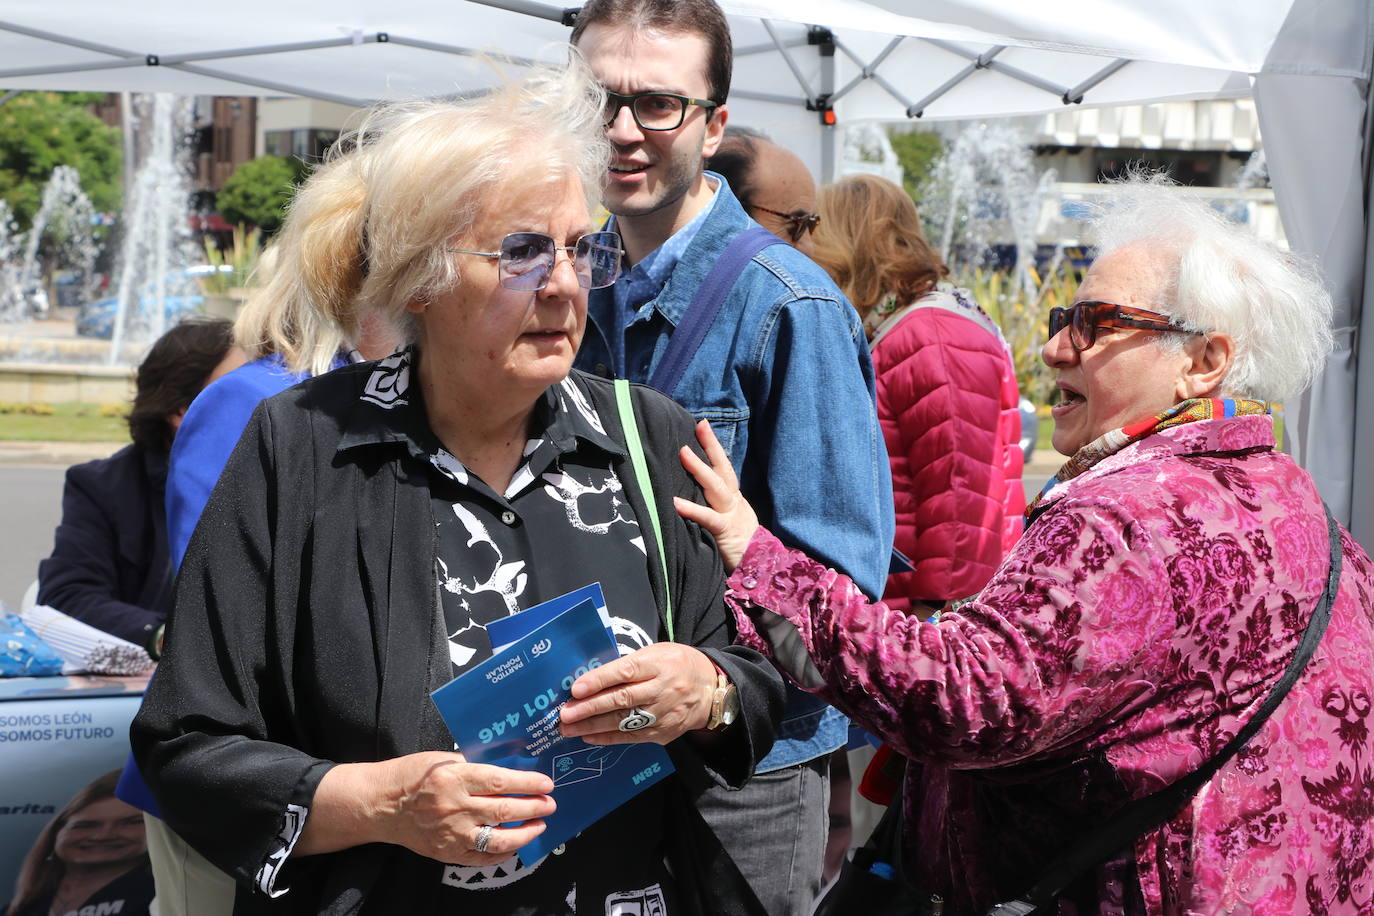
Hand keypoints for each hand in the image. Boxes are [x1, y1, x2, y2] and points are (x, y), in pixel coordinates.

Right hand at [374, 751, 554, 864]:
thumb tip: (509, 768)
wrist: (379, 805)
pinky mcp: (446, 853)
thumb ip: (473, 765)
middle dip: (533, 808)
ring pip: (498, 839)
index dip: (527, 784)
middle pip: (504, 810)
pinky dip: (503, 853)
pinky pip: (482, 858)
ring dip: (525, 834)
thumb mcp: (442, 759)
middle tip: (550, 804)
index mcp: (453, 777)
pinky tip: (515, 845)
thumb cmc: (411, 776)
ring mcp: (451, 834)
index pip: (499, 781)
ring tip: (539, 825)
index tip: (546, 784)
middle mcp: (454, 807)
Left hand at [559, 643, 717, 744]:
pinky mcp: (663, 733)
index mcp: (659, 664)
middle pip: (622, 699)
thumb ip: (630, 664)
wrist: (710, 689)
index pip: (625, 671)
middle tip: (565, 714)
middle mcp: (662, 689)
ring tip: (569, 729)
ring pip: (624, 722)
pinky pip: (631, 737)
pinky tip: (589, 736)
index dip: (599, 680)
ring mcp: (664, 714)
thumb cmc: (676, 665)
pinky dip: (608, 738)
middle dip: (590, 708)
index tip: (575, 689)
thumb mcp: (657, 653)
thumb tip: (593, 678)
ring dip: (593, 726)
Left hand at [673, 420, 758, 572]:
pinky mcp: (726, 532)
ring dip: (700, 469)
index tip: (702, 427)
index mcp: (734, 500)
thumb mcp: (727, 525)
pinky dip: (692, 509)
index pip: (724, 469)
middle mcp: (735, 503)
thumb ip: (712, 511)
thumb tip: (688, 496)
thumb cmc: (739, 550)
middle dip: (711, 446)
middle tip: (699, 425)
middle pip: (724, 469)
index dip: (714, 448)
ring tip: (683, 452)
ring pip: (717, 487)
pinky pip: (708, 518)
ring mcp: (732, 515)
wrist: (762, 571)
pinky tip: (675, 502)